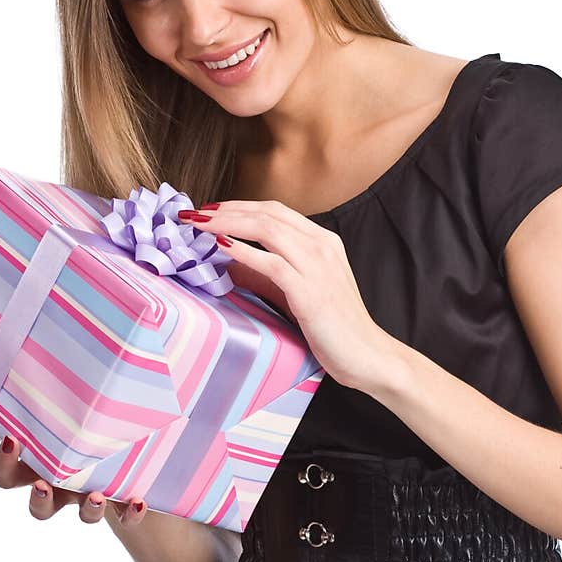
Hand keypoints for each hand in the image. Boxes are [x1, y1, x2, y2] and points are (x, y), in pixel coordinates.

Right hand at [0, 396, 148, 525]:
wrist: (116, 446)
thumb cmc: (65, 426)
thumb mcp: (38, 415)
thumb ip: (3, 405)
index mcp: (36, 466)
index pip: (8, 477)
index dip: (5, 463)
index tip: (11, 439)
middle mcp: (61, 486)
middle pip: (40, 507)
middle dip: (40, 500)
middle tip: (44, 485)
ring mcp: (90, 495)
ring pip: (84, 515)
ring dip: (88, 510)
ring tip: (95, 495)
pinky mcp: (121, 498)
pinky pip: (126, 515)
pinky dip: (131, 512)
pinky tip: (137, 500)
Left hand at [178, 200, 393, 390]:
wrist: (367, 355)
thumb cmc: (334, 326)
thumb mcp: (299, 290)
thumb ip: (269, 272)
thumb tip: (229, 262)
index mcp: (323, 241)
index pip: (275, 210)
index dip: (239, 206)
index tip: (210, 210)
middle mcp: (321, 246)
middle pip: (267, 213)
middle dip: (226, 210)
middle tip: (194, 214)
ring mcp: (317, 266)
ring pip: (267, 229)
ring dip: (228, 224)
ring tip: (199, 226)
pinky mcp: (310, 291)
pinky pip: (272, 263)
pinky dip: (244, 251)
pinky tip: (222, 247)